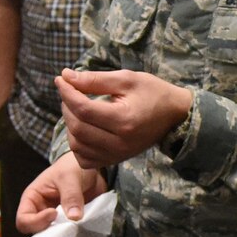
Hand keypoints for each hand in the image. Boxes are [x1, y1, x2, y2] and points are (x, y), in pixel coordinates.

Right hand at [15, 152, 105, 233]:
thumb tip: (74, 217)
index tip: (54, 213)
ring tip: (78, 229)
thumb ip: (71, 195)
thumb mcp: (69, 176)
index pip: (23, 220)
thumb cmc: (72, 166)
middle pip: (38, 234)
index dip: (36, 222)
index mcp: (33, 199)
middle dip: (52, 234)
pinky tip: (85, 230)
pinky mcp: (70, 225)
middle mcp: (41, 213)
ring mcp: (56, 222)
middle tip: (68, 226)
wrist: (90, 169)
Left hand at [56, 68, 192, 171]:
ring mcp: (117, 155)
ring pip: (77, 145)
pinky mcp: (115, 160)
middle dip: (67, 107)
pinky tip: (82, 128)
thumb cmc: (152, 92)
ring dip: (69, 125)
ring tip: (75, 107)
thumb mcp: (126, 78)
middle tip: (69, 91)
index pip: (83, 109)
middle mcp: (120, 143)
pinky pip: (85, 160)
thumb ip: (95, 79)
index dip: (67, 93)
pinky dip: (77, 144)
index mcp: (124, 120)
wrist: (174, 115)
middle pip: (77, 128)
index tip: (61, 79)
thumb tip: (66, 76)